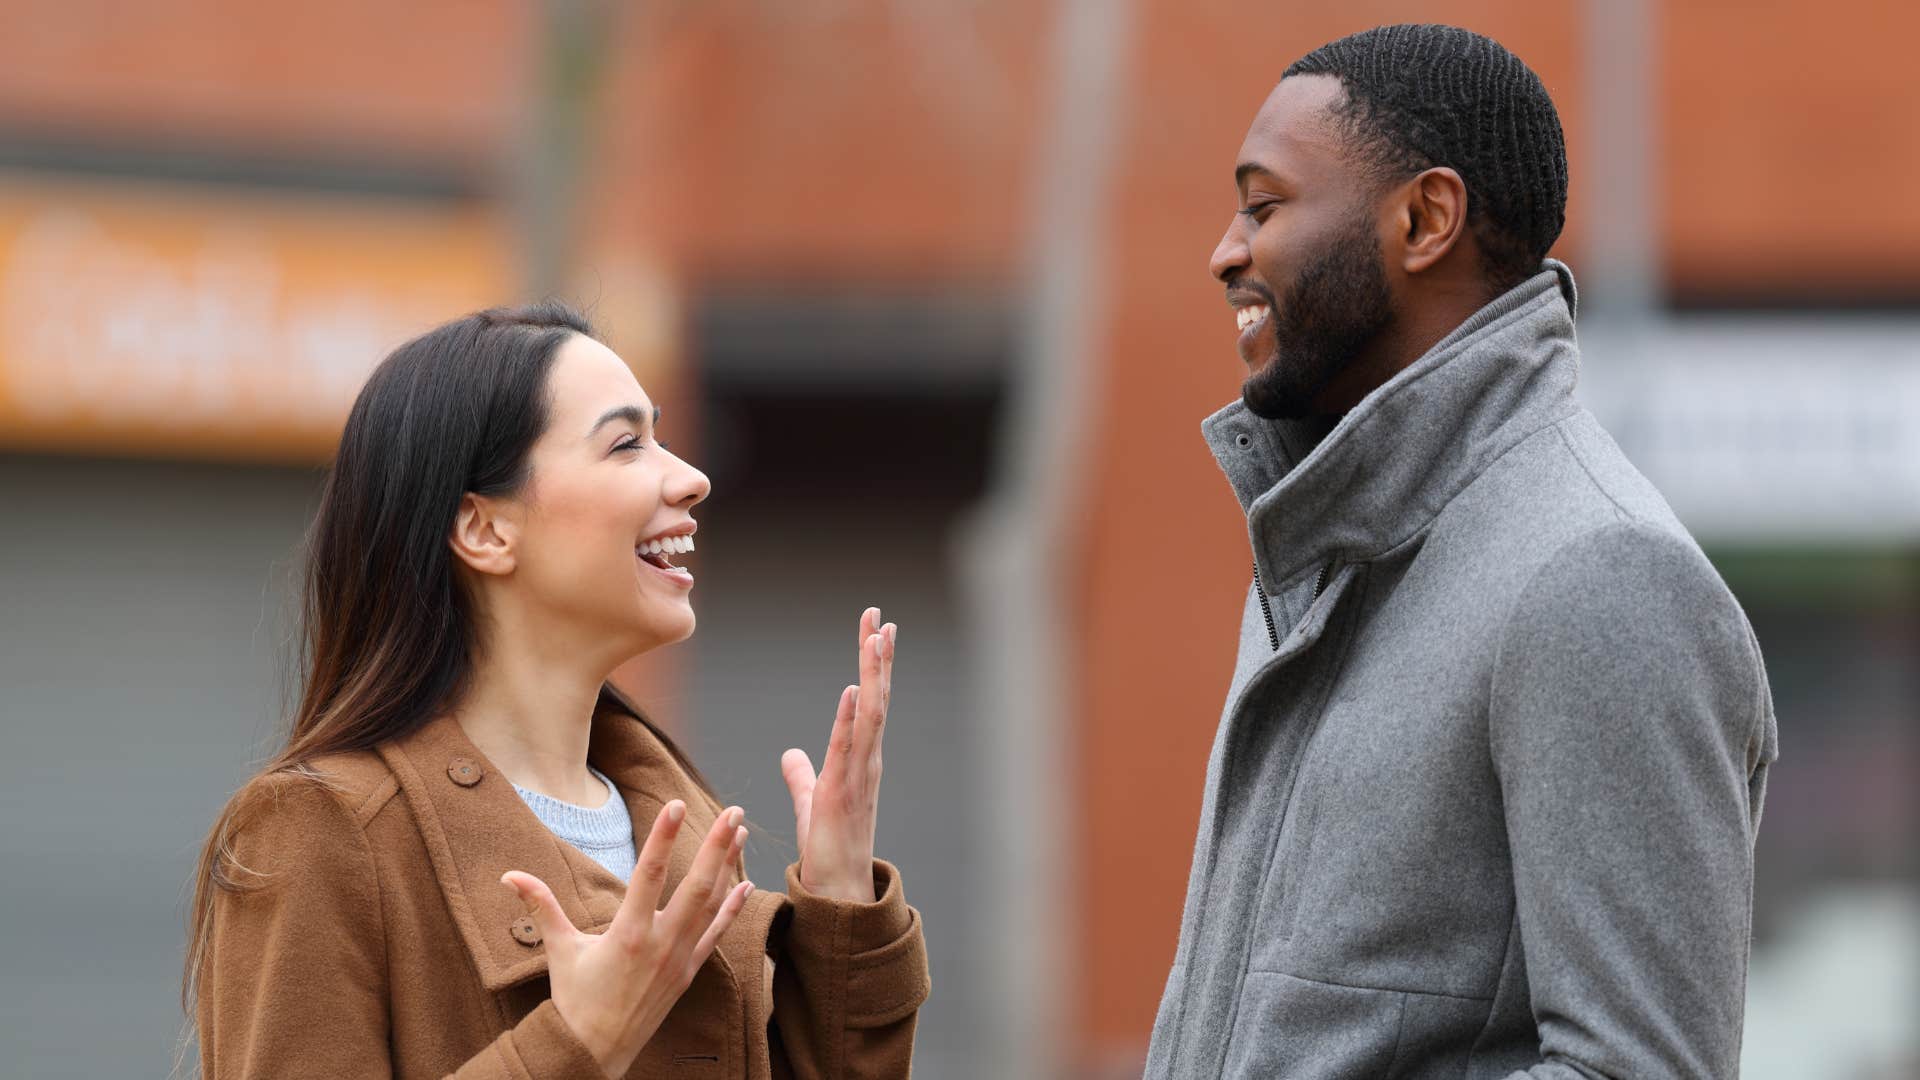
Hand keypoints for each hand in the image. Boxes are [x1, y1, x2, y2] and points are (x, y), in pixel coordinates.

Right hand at [501, 801, 751, 1078]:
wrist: (595, 1052)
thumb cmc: (575, 999)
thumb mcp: (558, 950)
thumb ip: (540, 906)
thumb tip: (509, 875)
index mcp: (628, 934)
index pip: (650, 874)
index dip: (664, 837)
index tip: (677, 805)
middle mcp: (661, 944)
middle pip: (697, 886)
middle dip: (716, 846)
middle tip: (733, 813)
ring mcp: (680, 958)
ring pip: (712, 905)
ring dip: (729, 867)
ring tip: (741, 833)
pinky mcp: (689, 971)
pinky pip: (717, 935)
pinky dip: (733, 909)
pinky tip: (747, 885)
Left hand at [781, 606, 894, 903]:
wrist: (837, 892)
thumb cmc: (827, 850)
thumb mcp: (810, 802)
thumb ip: (802, 776)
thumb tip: (791, 753)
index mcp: (860, 758)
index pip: (868, 700)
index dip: (872, 665)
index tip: (874, 628)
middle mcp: (867, 760)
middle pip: (876, 697)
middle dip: (877, 656)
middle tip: (879, 615)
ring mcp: (859, 775)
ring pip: (871, 714)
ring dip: (874, 674)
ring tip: (877, 636)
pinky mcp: (843, 792)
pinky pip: (849, 747)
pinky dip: (853, 717)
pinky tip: (855, 688)